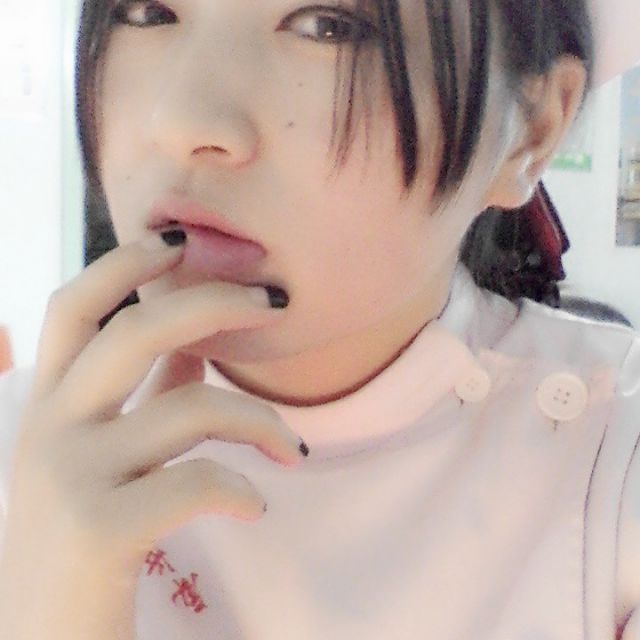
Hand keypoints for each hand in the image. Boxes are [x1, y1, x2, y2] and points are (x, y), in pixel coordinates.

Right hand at [0, 232, 304, 638]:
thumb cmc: (85, 542)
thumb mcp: (105, 459)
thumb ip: (146, 397)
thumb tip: (196, 347)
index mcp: (48, 408)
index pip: (72, 308)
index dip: (123, 263)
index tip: (179, 240)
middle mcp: (48, 430)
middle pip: (135, 330)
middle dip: (213, 302)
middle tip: (275, 302)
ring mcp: (68, 478)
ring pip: (190, 408)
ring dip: (260, 420)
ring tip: (293, 450)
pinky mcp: (97, 531)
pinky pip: (196, 482)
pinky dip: (241, 489)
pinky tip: (255, 507)